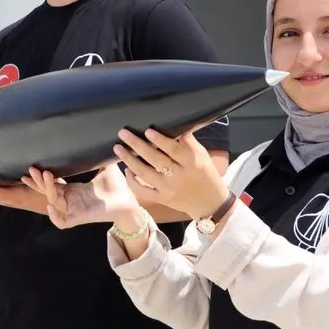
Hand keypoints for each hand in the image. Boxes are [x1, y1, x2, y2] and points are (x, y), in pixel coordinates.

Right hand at [22, 164, 142, 229]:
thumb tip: (99, 134)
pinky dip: (55, 217)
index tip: (31, 168)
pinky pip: (63, 222)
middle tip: (32, 169)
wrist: (130, 200)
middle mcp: (71, 200)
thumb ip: (98, 155)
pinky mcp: (81, 218)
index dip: (40, 178)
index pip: (52, 184)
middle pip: (47, 192)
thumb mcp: (104, 167)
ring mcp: (75, 210)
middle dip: (38, 182)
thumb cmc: (117, 186)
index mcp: (74, 190)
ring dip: (47, 189)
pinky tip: (51, 205)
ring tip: (47, 175)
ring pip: (53, 202)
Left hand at [114, 128, 229, 219]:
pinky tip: (126, 171)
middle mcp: (180, 177)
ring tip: (118, 148)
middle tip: (123, 133)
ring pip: (145, 175)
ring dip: (130, 160)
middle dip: (137, 146)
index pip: (174, 150)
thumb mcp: (202, 155)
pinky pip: (143, 191)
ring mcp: (169, 190)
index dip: (160, 140)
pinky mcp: (162, 199)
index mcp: (192, 163)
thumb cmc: (206, 174)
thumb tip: (174, 124)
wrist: (210, 203)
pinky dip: (133, 182)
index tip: (147, 130)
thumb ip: (188, 141)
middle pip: (156, 160)